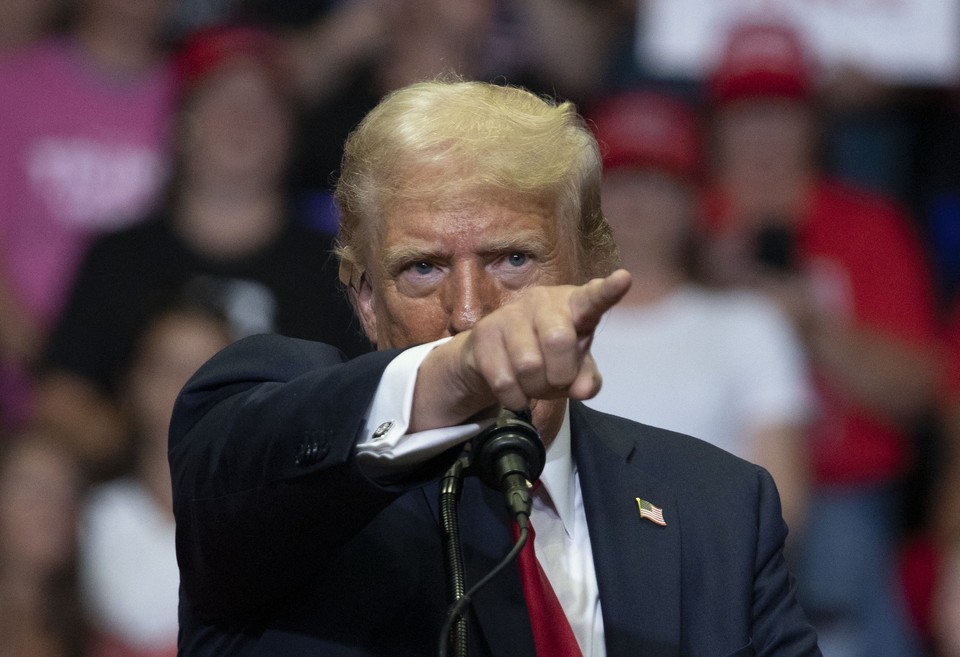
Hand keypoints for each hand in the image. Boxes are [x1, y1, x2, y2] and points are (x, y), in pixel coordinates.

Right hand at [413, 269, 631, 429]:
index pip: (593, 298)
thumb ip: (587, 378)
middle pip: (559, 340)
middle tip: (555, 380)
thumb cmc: (545, 356)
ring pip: (529, 365)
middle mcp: (542, 301)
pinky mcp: (483, 334)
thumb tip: (582, 389)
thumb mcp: (574, 368)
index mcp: (573, 305)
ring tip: (532, 384)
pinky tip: (515, 392)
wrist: (491, 357)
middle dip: (560, 375)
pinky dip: (515, 398)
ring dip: (535, 388)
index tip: (624, 279)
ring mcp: (510, 314)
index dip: (608, 291)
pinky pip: (504, 380)